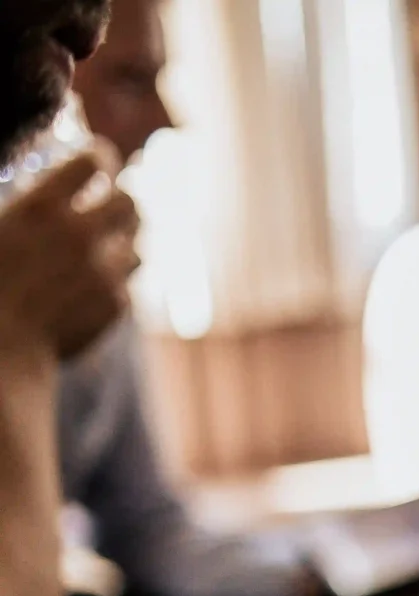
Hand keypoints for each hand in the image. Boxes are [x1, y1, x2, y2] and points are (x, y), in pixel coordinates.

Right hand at [0, 151, 139, 367]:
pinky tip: (96, 283)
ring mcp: (104, 270)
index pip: (94, 161)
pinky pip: (129, 282)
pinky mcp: (117, 303)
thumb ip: (24, 206)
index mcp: (42, 206)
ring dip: (122, 241)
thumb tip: (45, 196)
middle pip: (129, 199)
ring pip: (137, 243)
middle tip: (110, 203)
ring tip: (104, 245)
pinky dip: (116, 279)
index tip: (101, 158)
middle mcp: (81, 233)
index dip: (100, 156)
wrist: (0, 348)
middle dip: (121, 199)